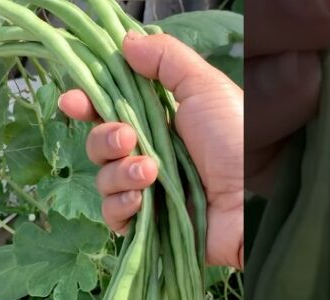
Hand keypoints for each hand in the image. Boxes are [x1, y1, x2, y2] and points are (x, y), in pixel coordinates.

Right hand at [57, 31, 244, 268]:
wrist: (256, 197)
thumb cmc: (238, 139)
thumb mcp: (204, 87)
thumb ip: (166, 60)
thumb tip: (126, 43)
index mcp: (160, 122)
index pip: (109, 111)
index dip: (87, 105)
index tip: (72, 101)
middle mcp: (150, 155)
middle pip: (99, 145)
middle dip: (104, 140)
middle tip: (128, 139)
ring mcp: (149, 192)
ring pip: (104, 180)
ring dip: (119, 174)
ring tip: (151, 173)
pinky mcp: (150, 226)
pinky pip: (114, 216)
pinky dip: (121, 206)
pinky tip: (143, 200)